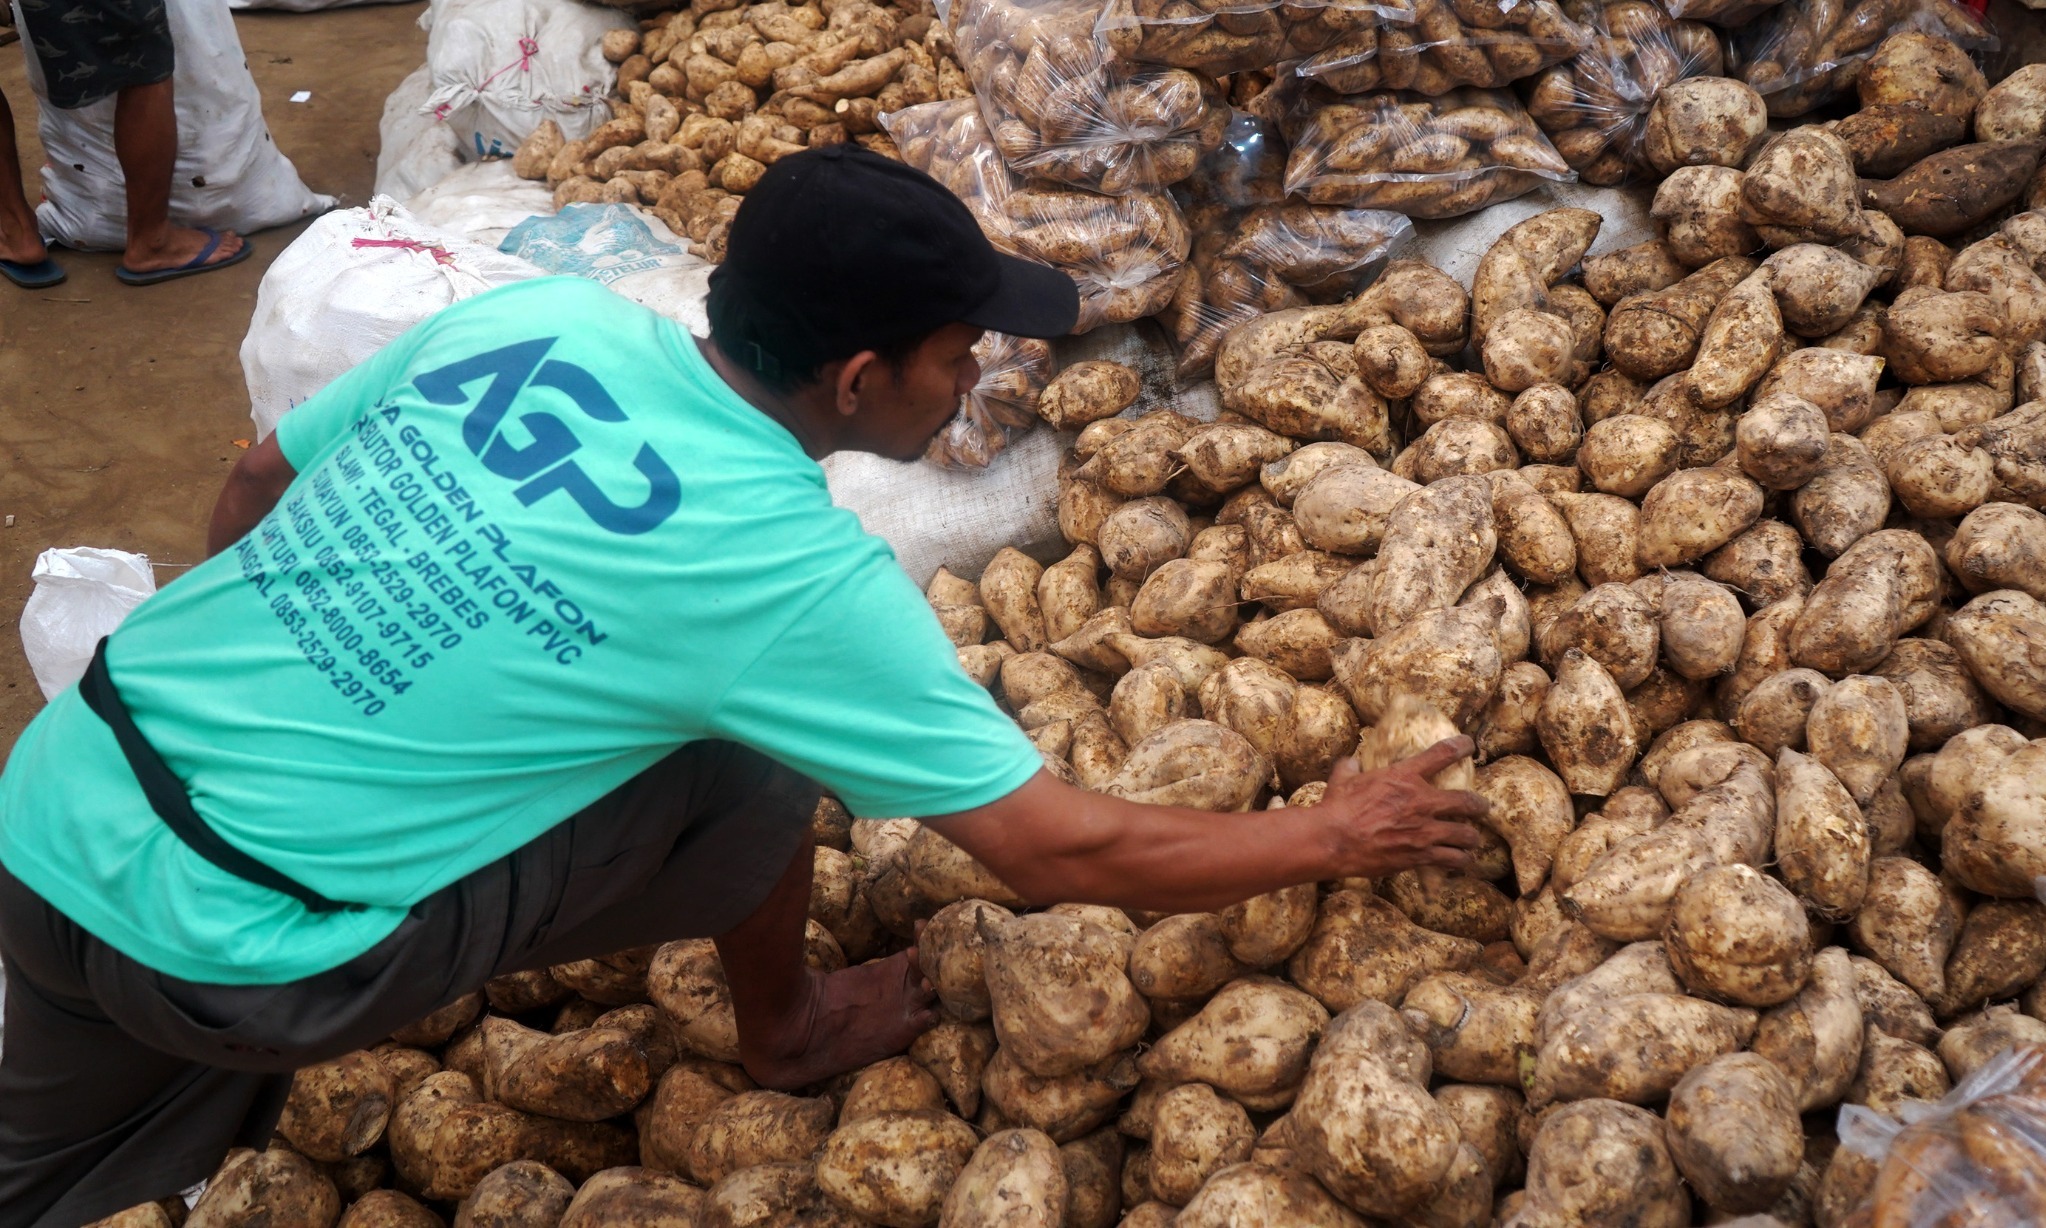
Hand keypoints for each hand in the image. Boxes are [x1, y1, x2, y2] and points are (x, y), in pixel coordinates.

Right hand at [1317, 735, 1490, 878]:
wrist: (1334, 840)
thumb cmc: (1337, 808)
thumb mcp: (1342, 780)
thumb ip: (1350, 768)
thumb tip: (1350, 761)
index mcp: (1404, 776)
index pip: (1441, 755)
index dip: (1461, 747)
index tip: (1469, 745)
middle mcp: (1421, 801)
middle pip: (1466, 801)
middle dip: (1479, 805)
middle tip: (1482, 807)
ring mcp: (1424, 830)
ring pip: (1466, 835)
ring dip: (1471, 838)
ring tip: (1472, 841)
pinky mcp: (1421, 855)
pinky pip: (1452, 859)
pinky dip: (1458, 861)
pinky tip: (1459, 862)